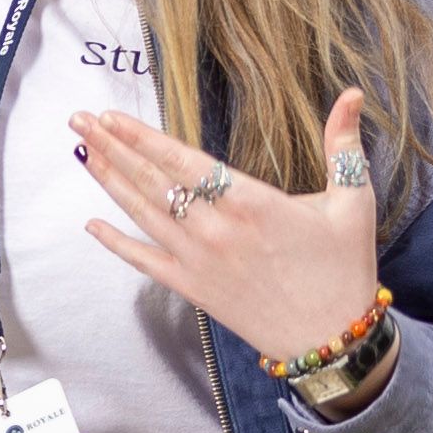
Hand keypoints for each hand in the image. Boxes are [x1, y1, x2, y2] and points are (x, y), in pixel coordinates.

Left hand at [79, 88, 382, 366]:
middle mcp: (217, 231)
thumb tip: (353, 94)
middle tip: (79, 121)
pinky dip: (117, 244)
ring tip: (83, 152)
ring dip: (110, 182)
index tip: (112, 115)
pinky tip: (92, 225)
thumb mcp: (353, 200)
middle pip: (153, 181)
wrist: (332, 339)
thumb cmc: (343, 268)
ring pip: (144, 215)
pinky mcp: (195, 290)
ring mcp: (200, 262)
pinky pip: (147, 263)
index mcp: (252, 203)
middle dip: (113, 147)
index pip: (184, 161)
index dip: (143, 137)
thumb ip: (343, 145)